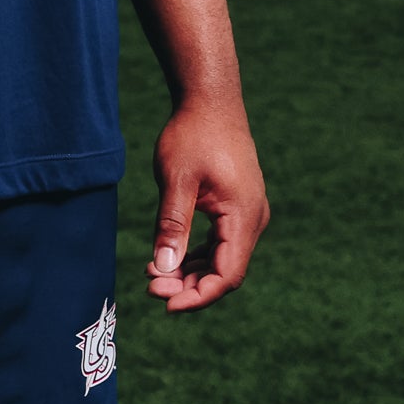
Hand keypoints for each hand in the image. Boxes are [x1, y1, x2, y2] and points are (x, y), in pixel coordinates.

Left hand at [145, 95, 269, 312]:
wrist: (211, 100)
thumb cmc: (193, 133)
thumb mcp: (176, 178)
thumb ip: (172, 224)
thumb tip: (164, 269)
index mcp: (244, 215)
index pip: (227, 274)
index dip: (198, 296)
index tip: (166, 304)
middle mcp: (253, 220)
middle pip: (224, 271)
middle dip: (188, 286)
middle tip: (150, 286)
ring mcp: (247, 214)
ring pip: (221, 259)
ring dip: (190, 272)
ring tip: (153, 275)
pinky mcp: (237, 208)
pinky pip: (220, 243)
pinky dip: (195, 255)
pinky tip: (168, 258)